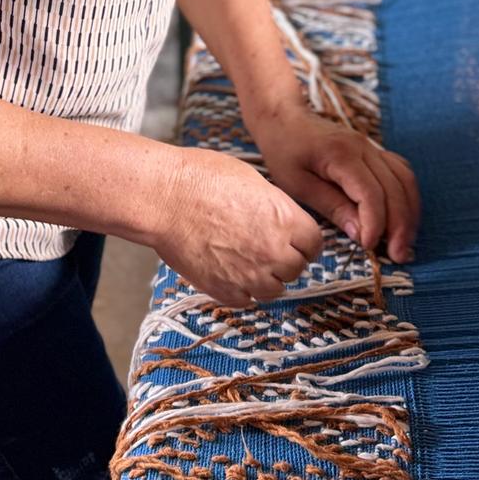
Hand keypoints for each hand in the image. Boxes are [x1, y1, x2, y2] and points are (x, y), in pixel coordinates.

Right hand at [153, 148, 323, 306]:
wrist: (164, 198)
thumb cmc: (202, 179)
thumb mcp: (252, 181)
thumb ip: (275, 207)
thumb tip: (282, 221)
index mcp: (286, 220)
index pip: (315, 245)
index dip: (304, 241)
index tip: (295, 240)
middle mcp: (274, 252)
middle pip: (297, 268)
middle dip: (285, 259)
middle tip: (266, 247)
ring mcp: (250, 276)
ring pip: (274, 289)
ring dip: (266, 278)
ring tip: (246, 260)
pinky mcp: (226, 291)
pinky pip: (247, 300)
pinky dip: (242, 289)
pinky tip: (229, 270)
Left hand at [252, 104, 419, 264]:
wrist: (285, 120)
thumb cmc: (285, 152)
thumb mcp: (298, 185)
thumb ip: (332, 207)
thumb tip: (361, 234)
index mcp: (341, 155)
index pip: (371, 193)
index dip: (375, 223)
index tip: (368, 247)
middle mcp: (364, 148)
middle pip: (395, 188)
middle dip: (400, 226)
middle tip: (397, 256)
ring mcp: (372, 147)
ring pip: (404, 180)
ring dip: (409, 214)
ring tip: (403, 243)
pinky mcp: (375, 151)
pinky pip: (401, 173)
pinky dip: (406, 197)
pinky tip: (403, 218)